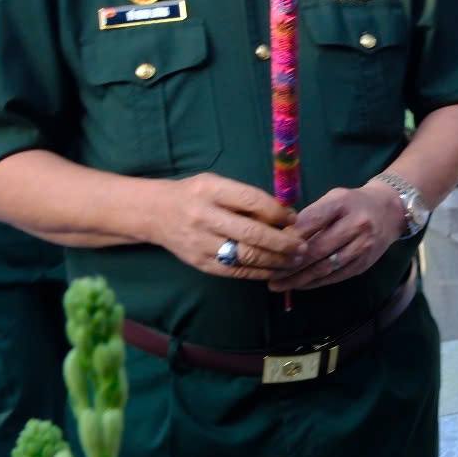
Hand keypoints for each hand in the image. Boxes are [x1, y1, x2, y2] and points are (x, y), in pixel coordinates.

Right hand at [157, 173, 301, 278]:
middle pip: (251, 233)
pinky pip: (235, 271)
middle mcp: (204, 217)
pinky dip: (260, 272)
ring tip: (296, 260)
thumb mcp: (217, 184)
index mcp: (211, 190)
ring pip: (245, 256)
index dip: (277, 212)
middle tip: (303, 246)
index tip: (294, 219)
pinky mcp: (200, 263)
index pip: (251, 201)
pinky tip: (276, 270)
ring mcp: (200, 242)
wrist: (154, 213)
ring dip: (276, 261)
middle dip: (283, 242)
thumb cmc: (194, 195)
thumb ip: (246, 197)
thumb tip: (285, 214)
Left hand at [271, 181, 410, 290]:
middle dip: (289, 264)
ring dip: (299, 279)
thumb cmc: (352, 204)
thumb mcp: (332, 199)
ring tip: (279, 284)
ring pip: (325, 267)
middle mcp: (356, 224)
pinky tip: (299, 285)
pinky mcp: (365, 263)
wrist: (390, 211)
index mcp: (342, 203)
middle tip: (268, 274)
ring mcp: (362, 246)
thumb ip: (310, 216)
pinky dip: (315, 282)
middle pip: (317, 249)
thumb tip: (280, 237)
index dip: (289, 238)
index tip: (269, 248)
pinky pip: (336, 276)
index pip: (311, 222)